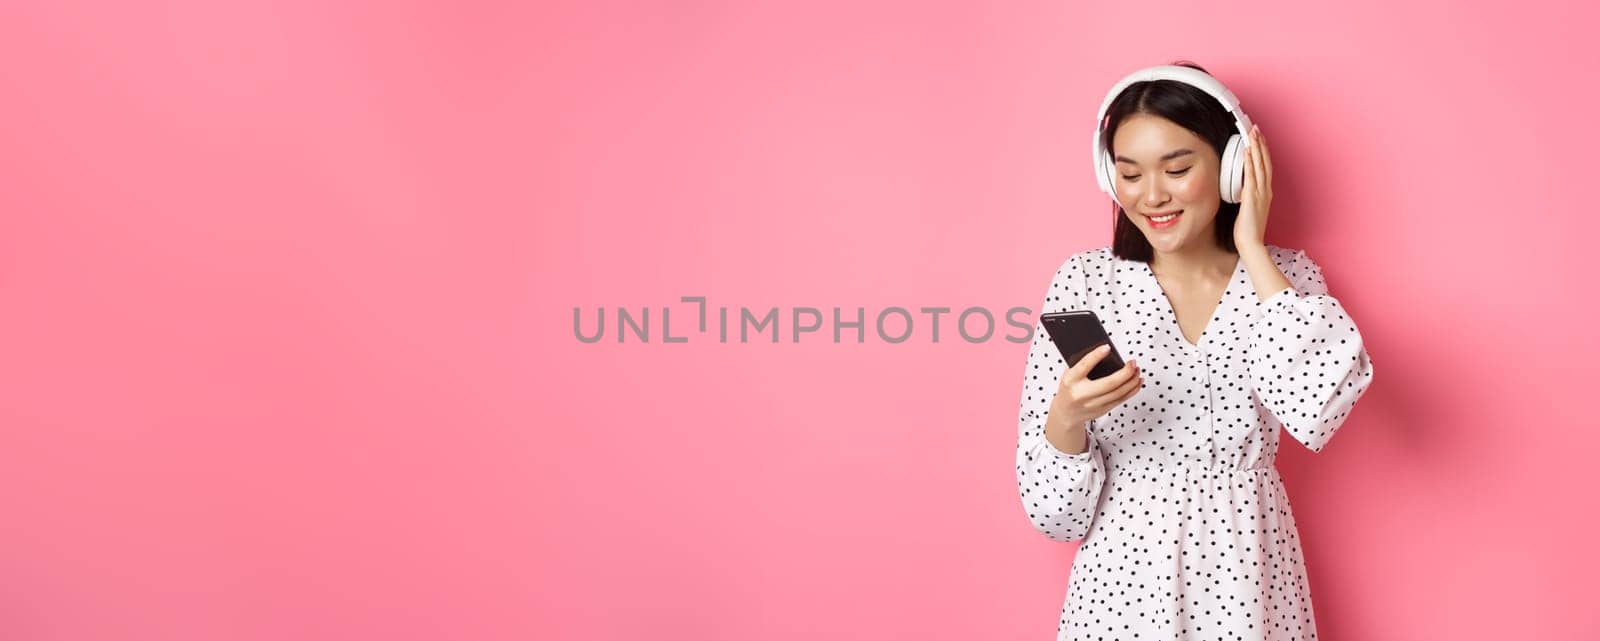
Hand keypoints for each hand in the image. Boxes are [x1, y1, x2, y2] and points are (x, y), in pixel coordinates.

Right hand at [1048, 344, 1142, 425]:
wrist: (1066, 412)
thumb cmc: (1070, 388)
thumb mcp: (1069, 374)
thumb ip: (1083, 364)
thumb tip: (1104, 351)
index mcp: (1071, 380)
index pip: (1084, 366)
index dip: (1096, 356)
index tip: (1107, 347)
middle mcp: (1082, 394)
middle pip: (1109, 383)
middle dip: (1125, 372)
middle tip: (1132, 362)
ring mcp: (1093, 404)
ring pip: (1118, 393)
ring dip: (1132, 381)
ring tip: (1137, 370)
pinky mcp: (1102, 410)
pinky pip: (1121, 400)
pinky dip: (1132, 390)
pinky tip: (1137, 382)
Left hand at [1232, 124, 1271, 249]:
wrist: (1251, 243)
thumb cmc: (1248, 230)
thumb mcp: (1249, 209)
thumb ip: (1247, 197)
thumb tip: (1241, 189)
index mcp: (1265, 193)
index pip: (1265, 167)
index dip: (1262, 151)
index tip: (1258, 139)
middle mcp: (1265, 190)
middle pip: (1264, 162)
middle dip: (1260, 144)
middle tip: (1255, 129)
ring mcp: (1260, 193)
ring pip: (1259, 165)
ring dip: (1256, 148)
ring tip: (1252, 133)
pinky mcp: (1251, 198)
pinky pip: (1251, 176)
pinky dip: (1250, 162)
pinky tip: (1247, 151)